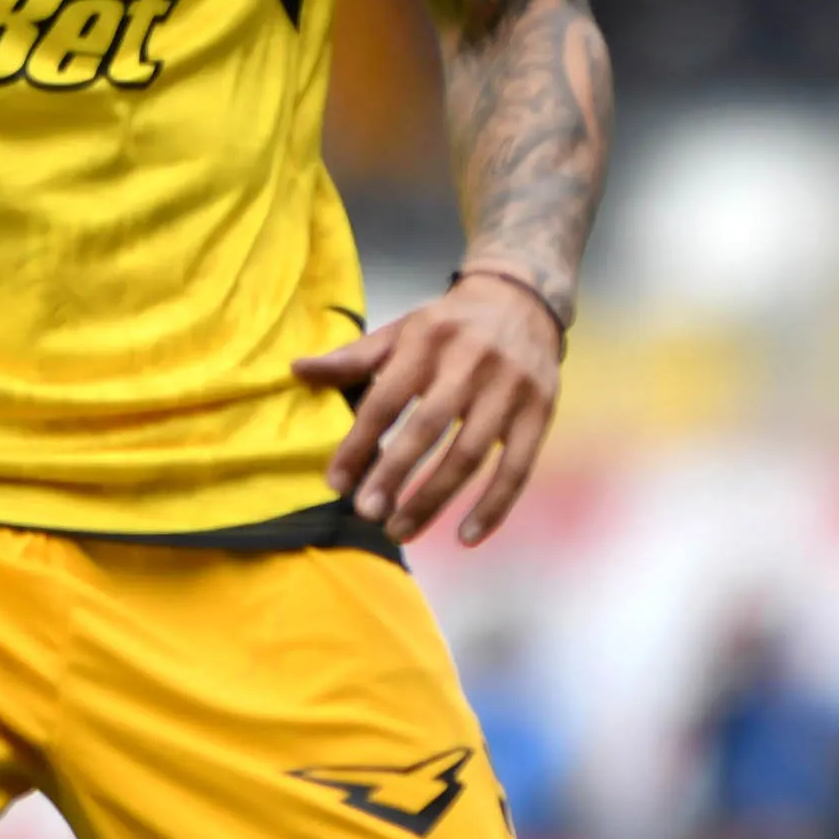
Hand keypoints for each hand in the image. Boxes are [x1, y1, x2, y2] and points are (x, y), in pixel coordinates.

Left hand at [295, 270, 566, 547]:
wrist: (523, 301)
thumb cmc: (451, 324)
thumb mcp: (402, 329)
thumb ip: (355, 356)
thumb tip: (298, 370)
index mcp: (429, 341)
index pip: (386, 400)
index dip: (359, 443)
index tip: (337, 483)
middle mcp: (471, 363)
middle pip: (427, 429)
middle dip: (393, 475)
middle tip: (367, 512)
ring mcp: (510, 390)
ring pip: (469, 455)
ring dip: (434, 499)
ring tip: (402, 530)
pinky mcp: (540, 413)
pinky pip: (517, 469)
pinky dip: (493, 507)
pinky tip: (467, 537)